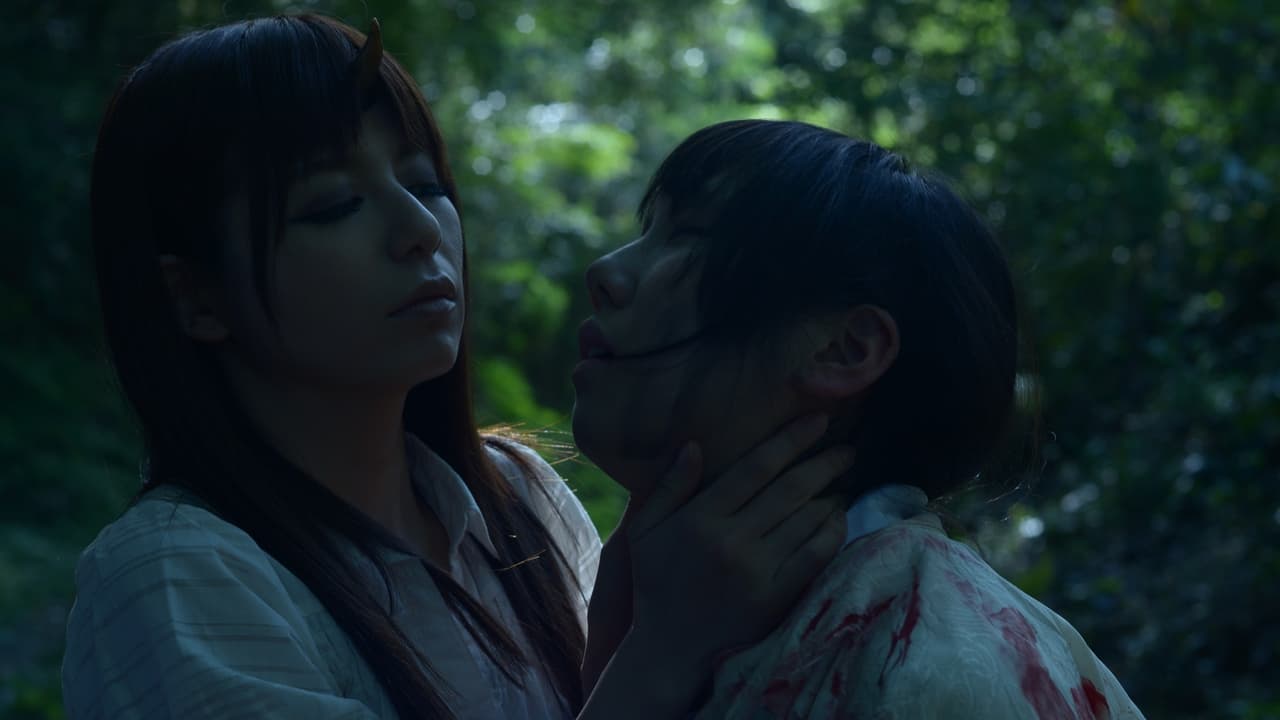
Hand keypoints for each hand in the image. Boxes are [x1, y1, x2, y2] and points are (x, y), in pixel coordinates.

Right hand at [626, 414, 852, 679]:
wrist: (670, 647)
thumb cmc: (657, 581)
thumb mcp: (646, 531)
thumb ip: (669, 487)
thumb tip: (694, 445)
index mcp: (700, 519)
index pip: (755, 468)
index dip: (790, 440)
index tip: (817, 421)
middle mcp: (732, 541)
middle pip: (790, 490)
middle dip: (823, 463)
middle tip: (846, 448)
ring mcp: (758, 571)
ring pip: (807, 520)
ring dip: (831, 495)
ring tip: (842, 480)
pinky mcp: (777, 597)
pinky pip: (816, 555)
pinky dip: (833, 532)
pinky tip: (838, 517)